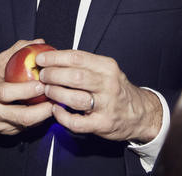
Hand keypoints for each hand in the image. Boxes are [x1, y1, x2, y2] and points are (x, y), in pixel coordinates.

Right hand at [0, 39, 53, 135]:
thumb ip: (17, 51)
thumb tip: (39, 42)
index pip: (5, 93)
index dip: (24, 90)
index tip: (41, 84)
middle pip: (20, 116)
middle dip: (42, 110)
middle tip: (56, 98)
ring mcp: (0, 124)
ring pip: (26, 126)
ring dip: (44, 116)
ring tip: (56, 105)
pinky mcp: (7, 133)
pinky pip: (26, 129)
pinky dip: (38, 120)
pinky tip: (47, 111)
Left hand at [38, 49, 162, 143]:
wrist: (140, 113)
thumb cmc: (116, 89)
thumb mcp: (106, 71)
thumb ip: (84, 65)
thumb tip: (54, 58)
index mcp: (107, 67)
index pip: (77, 57)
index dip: (55, 57)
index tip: (41, 58)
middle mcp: (108, 84)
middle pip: (75, 76)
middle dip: (53, 75)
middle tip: (42, 76)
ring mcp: (106, 105)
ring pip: (75, 98)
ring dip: (56, 94)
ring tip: (47, 91)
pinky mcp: (102, 124)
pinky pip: (76, 122)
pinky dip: (62, 116)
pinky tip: (56, 110)